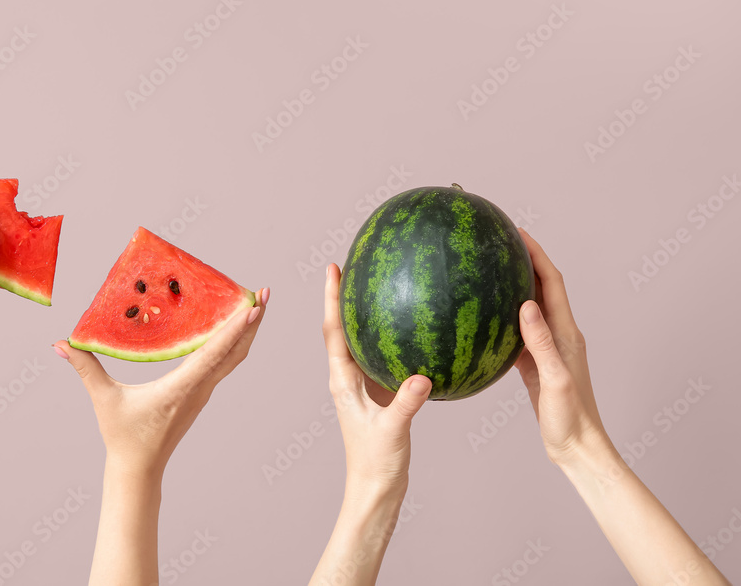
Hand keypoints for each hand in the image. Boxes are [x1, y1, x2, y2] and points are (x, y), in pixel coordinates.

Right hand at [53, 287, 267, 478]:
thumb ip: (84, 368)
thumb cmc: (123, 436)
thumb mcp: (103, 399)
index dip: (235, 328)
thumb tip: (61, 343)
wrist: (140, 470)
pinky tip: (229, 328)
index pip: (215, 352)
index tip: (253, 306)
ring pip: (234, 357)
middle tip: (265, 293)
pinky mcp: (201, 394)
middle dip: (253, 321)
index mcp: (182, 386)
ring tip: (255, 303)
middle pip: (236, 350)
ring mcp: (204, 392)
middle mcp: (200, 388)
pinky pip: (223, 364)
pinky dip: (231, 343)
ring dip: (246, 331)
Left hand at [322, 264, 430, 494]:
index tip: (333, 268)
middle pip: (342, 328)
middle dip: (344, 297)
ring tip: (375, 286)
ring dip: (363, 316)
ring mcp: (363, 386)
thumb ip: (406, 404)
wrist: (376, 489)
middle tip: (350, 265)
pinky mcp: (380, 395)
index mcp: (342, 381)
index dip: (332, 299)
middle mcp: (348, 378)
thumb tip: (423, 378)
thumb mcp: (391, 431)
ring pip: (361, 342)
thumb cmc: (375, 463)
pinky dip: (391, 340)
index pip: (333, 331)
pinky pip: (383, 358)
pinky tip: (411, 329)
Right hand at [512, 228, 609, 465]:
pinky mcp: (537, 364)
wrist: (576, 447)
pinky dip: (507, 315)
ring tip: (494, 268)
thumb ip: (541, 343)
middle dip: (526, 261)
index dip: (537, 255)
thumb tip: (526, 305)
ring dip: (517, 285)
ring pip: (532, 307)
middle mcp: (561, 336)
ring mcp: (549, 349)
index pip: (552, 284)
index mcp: (566, 334)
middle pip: (544, 288)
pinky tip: (489, 314)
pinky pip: (521, 331)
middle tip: (502, 241)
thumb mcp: (554, 380)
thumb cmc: (569, 418)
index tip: (518, 233)